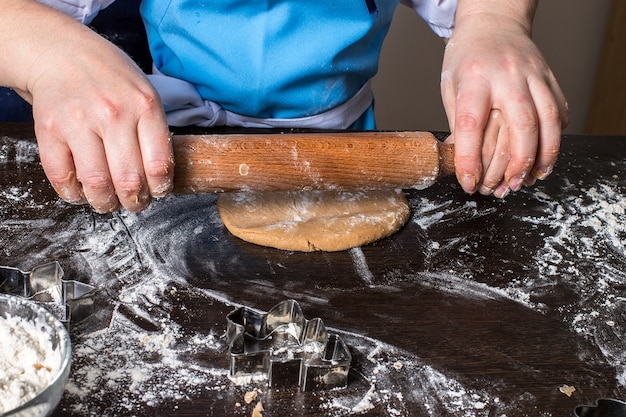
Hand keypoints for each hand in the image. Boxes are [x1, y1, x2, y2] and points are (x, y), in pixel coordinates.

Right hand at [2, 1, 172, 212]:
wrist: (62, 52)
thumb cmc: (111, 79)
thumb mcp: (145, 95)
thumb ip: (154, 133)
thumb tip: (160, 178)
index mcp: (144, 106)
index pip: (159, 164)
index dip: (160, 188)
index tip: (158, 192)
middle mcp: (113, 114)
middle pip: (129, 180)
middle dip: (135, 202)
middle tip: (134, 204)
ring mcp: (79, 122)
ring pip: (97, 184)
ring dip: (105, 203)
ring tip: (108, 202)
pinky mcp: (49, 129)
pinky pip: (62, 177)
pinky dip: (73, 194)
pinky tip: (81, 191)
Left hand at [441, 1, 568, 196]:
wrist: (493, 24)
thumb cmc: (467, 58)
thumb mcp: (450, 87)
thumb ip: (458, 123)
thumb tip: (463, 162)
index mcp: (475, 79)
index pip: (472, 125)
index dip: (469, 159)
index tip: (468, 183)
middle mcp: (507, 76)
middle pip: (522, 124)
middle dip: (517, 163)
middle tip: (508, 186)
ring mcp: (533, 76)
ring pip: (548, 120)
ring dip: (544, 156)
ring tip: (532, 178)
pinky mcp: (550, 79)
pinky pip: (559, 112)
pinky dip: (555, 139)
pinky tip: (545, 156)